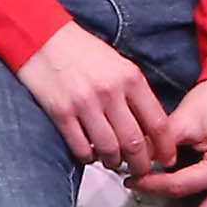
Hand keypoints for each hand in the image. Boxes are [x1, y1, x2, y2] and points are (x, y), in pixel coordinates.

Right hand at [14, 21, 173, 176]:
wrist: (41, 36)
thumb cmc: (79, 49)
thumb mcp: (117, 63)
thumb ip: (134, 92)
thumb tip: (148, 127)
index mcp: (130, 78)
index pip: (158, 123)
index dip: (165, 148)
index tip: (166, 159)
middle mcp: (110, 91)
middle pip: (135, 142)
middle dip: (141, 163)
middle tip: (140, 170)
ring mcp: (85, 103)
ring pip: (109, 149)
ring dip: (114, 162)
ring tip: (113, 162)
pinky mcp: (61, 111)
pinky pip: (81, 147)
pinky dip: (88, 157)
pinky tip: (90, 153)